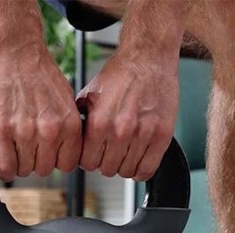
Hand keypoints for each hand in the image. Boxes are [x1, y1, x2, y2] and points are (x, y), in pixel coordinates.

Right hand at [0, 44, 81, 180]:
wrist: (16, 53)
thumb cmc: (39, 74)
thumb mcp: (66, 102)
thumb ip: (67, 129)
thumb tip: (65, 152)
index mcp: (69, 125)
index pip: (67, 165)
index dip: (56, 160)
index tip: (48, 154)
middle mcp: (49, 131)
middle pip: (44, 169)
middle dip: (36, 160)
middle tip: (29, 144)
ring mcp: (24, 133)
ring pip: (24, 170)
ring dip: (19, 161)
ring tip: (16, 143)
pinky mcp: (1, 132)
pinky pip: (6, 168)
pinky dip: (5, 167)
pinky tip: (5, 155)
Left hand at [77, 47, 178, 180]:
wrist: (148, 58)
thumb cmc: (120, 74)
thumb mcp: (90, 95)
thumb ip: (81, 121)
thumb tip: (72, 141)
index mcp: (99, 122)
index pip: (87, 163)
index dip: (88, 160)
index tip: (93, 155)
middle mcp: (121, 131)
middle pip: (107, 170)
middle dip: (106, 163)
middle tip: (109, 152)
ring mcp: (143, 134)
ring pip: (127, 172)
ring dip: (124, 165)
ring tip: (124, 153)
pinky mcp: (162, 135)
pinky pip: (149, 169)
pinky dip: (142, 170)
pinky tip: (139, 159)